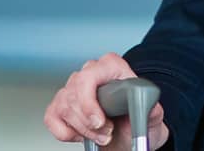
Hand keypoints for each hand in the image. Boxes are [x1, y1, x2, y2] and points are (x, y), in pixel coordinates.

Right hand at [43, 51, 168, 146]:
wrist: (130, 134)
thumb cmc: (138, 118)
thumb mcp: (151, 114)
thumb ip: (150, 107)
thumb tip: (145, 103)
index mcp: (111, 66)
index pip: (89, 76)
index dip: (90, 102)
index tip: (99, 122)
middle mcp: (89, 73)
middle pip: (74, 95)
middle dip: (89, 123)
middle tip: (106, 135)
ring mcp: (72, 89)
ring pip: (63, 107)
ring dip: (82, 130)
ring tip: (101, 136)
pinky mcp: (59, 106)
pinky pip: (52, 118)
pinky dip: (66, 133)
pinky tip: (82, 133)